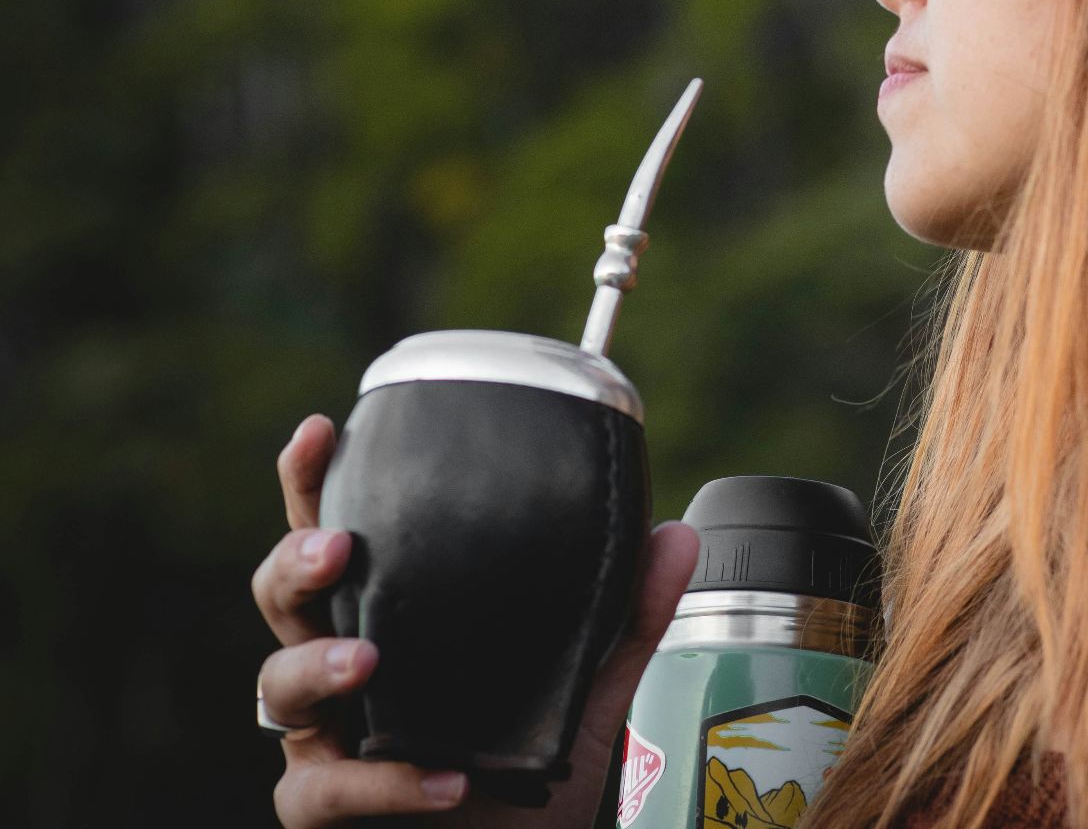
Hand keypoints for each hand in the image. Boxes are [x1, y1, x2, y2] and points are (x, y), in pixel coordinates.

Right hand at [253, 413, 699, 826]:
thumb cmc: (528, 774)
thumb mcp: (589, 690)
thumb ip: (628, 616)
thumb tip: (678, 536)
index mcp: (392, 618)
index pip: (333, 537)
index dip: (313, 484)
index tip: (320, 428)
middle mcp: (342, 670)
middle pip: (281, 598)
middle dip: (295, 563)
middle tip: (339, 545)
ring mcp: (325, 740)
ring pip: (279, 689)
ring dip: (319, 666)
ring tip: (369, 660)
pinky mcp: (325, 812)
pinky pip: (326, 791)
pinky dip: (386, 783)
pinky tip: (446, 778)